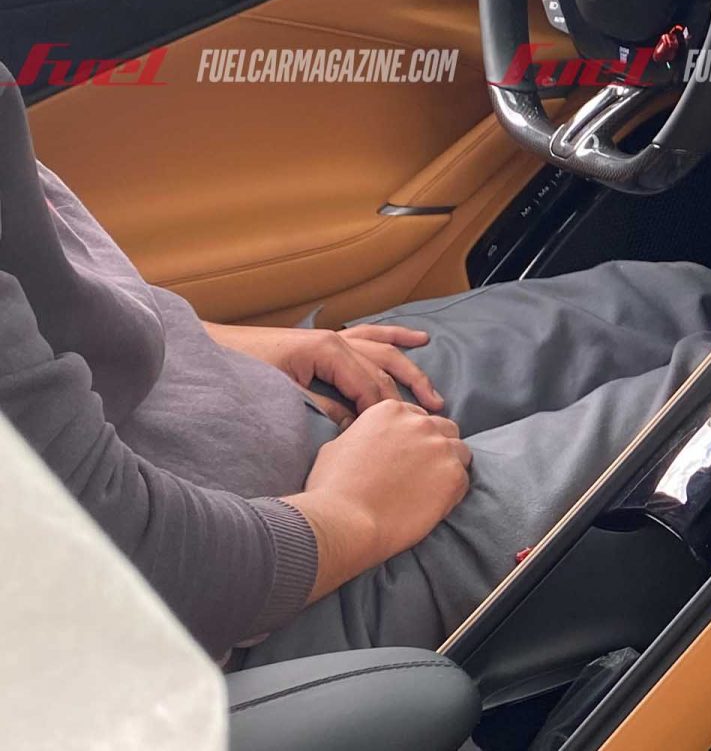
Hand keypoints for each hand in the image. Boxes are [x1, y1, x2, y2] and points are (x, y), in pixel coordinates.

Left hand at [205, 322, 443, 419]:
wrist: (216, 349)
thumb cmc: (245, 371)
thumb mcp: (284, 396)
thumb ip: (322, 410)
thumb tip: (355, 426)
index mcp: (329, 352)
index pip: (370, 386)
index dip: (385, 412)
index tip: (398, 435)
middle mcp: (338, 340)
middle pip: (385, 368)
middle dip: (410, 393)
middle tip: (433, 416)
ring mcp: (335, 336)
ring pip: (386, 350)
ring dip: (411, 368)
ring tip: (434, 390)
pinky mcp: (328, 338)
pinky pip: (372, 334)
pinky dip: (396, 335)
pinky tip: (418, 339)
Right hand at [286, 400, 470, 598]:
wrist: (343, 521)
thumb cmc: (331, 488)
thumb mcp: (336, 446)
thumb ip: (360, 434)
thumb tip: (364, 438)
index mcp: (391, 411)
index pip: (417, 418)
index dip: (413, 439)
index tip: (406, 458)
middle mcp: (420, 423)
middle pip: (443, 429)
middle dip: (435, 448)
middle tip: (420, 474)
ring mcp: (439, 448)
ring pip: (459, 452)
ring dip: (448, 466)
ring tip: (429, 491)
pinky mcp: (453, 475)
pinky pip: (463, 480)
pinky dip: (452, 492)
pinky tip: (433, 506)